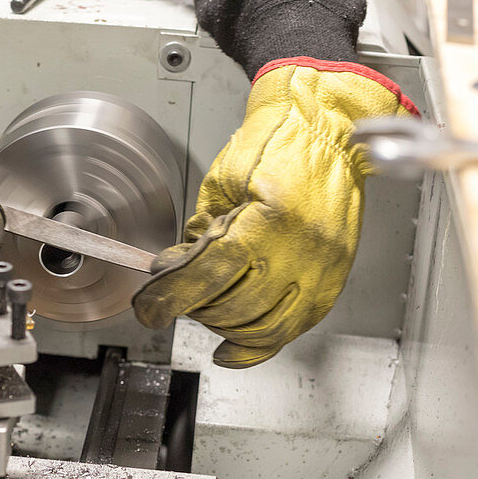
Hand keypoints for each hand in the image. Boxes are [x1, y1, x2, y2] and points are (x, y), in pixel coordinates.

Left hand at [133, 58, 418, 367]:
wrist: (327, 131)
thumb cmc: (277, 144)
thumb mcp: (222, 182)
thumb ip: (200, 231)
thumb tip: (175, 270)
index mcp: (270, 220)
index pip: (206, 278)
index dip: (168, 299)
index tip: (147, 309)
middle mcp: (301, 251)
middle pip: (231, 309)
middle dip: (192, 306)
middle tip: (176, 292)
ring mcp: (320, 271)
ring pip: (260, 328)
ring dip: (220, 325)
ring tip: (203, 306)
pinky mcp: (330, 282)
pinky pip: (291, 330)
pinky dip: (256, 345)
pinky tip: (230, 347)